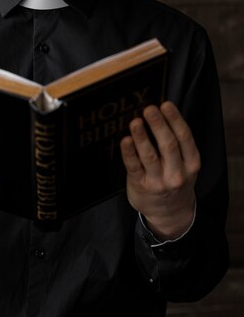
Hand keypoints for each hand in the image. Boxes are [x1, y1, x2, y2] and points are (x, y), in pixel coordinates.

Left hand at [120, 101, 199, 239]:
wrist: (169, 213)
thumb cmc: (174, 179)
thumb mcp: (185, 164)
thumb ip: (176, 143)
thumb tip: (159, 113)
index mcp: (191, 163)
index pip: (184, 138)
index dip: (175, 120)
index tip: (166, 104)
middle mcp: (177, 173)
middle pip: (168, 145)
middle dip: (158, 125)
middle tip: (149, 109)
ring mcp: (158, 181)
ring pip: (150, 156)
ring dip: (142, 137)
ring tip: (135, 121)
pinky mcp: (141, 185)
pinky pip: (133, 167)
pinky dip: (129, 152)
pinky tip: (125, 140)